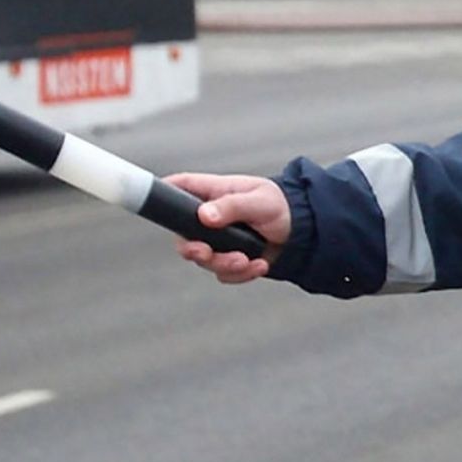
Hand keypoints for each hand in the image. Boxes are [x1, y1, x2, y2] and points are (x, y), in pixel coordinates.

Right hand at [165, 173, 290, 283]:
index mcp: (214, 192)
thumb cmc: (280, 206)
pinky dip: (241, 274)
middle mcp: (210, 217)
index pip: (180, 187)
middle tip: (206, 254)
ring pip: (204, 260)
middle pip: (183, 235)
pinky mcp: (229, 259)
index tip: (158, 205)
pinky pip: (224, 274)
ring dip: (224, 265)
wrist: (303, 232)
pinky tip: (259, 266)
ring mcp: (218, 240)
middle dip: (193, 250)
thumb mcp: (258, 202)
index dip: (163, 192)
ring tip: (247, 261)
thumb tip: (204, 215)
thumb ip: (232, 207)